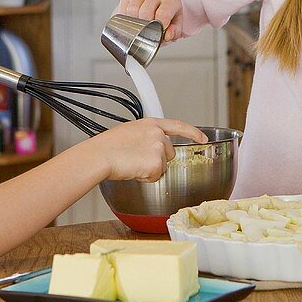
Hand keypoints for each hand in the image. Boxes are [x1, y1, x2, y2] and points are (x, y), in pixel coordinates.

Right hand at [93, 118, 207, 181]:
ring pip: (163, 166)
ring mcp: (158, 148)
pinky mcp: (156, 163)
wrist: (99, 156)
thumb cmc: (107, 146)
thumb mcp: (129, 132)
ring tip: (132, 163)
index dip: (193, 132)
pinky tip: (133, 170)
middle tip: (138, 159)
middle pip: (170, 152)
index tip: (202, 138)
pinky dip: (146, 177)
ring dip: (151, 169)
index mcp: (151, 124)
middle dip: (158, 159)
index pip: (178, 125)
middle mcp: (157, 134)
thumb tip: (148, 146)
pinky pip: (156, 176)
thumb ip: (145, 136)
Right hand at [118, 0, 183, 41]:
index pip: (163, 14)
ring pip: (133, 9)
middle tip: (148, 31)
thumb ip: (174, 32)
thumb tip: (167, 35)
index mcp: (170, 0)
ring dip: (135, 21)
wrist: (158, 6)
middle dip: (146, 25)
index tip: (159, 32)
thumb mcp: (175, 26)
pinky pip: (124, 7)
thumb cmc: (167, 17)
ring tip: (140, 26)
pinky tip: (132, 20)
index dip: (160, 26)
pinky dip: (126, 17)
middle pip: (145, 12)